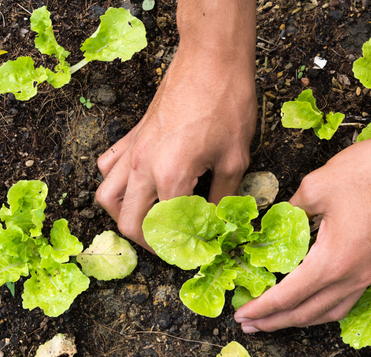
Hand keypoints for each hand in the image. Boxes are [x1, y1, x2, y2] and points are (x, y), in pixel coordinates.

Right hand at [95, 40, 256, 250]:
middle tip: (169, 245)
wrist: (211, 60)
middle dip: (147, 242)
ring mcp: (133, 150)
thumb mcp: (234, 159)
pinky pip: (109, 166)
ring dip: (123, 216)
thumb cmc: (227, 104)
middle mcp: (144, 167)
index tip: (192, 253)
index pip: (165, 228)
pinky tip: (136, 186)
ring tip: (147, 221)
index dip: (179, 248)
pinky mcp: (132, 135)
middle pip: (128, 222)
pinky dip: (115, 184)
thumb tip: (217, 222)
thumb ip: (222, 197)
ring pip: (107, 196)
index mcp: (171, 176)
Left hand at [234, 125, 370, 332]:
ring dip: (299, 320)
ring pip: (328, 312)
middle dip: (274, 322)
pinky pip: (345, 301)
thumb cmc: (370, 173)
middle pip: (305, 313)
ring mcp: (367, 275)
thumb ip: (290, 210)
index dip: (261, 308)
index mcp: (331, 263)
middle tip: (249, 324)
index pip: (286, 297)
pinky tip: (313, 303)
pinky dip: (322, 309)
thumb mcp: (316, 187)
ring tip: (276, 321)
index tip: (240, 315)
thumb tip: (278, 220)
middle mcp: (350, 278)